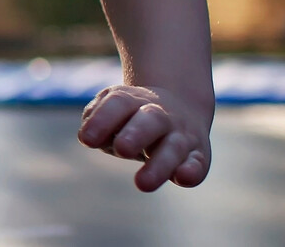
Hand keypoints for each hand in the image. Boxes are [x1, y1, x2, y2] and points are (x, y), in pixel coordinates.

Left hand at [77, 84, 211, 191]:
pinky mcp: (198, 156)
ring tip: (142, 184)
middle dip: (136, 134)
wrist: (180, 107)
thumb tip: (90, 135)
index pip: (118, 103)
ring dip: (159, 165)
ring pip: (174, 147)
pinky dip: (192, 171)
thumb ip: (98, 119)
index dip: (102, 119)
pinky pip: (198, 163)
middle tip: (121, 149)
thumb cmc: (132, 118)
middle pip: (150, 120)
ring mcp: (181, 135)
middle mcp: (160, 115)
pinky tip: (182, 178)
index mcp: (133, 101)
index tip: (87, 139)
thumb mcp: (113, 112)